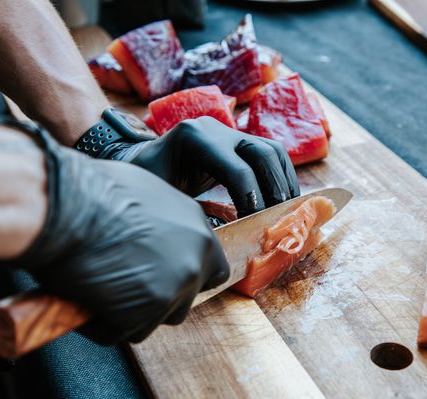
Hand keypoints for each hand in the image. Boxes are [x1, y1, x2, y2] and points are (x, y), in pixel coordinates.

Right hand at [14, 123, 228, 344]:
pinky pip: (121, 332)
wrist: (63, 209)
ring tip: (100, 293)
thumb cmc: (93, 193)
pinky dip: (101, 325)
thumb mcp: (146, 193)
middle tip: (123, 286)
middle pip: (184, 301)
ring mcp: (172, 290)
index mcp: (197, 231)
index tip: (166, 280)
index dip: (188, 279)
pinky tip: (85, 302)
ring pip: (154, 321)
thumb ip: (165, 221)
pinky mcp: (145, 314)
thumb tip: (156, 234)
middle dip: (155, 300)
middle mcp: (193, 262)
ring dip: (128, 315)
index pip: (213, 271)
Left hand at [102, 116, 299, 216]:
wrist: (139, 163)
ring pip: (273, 151)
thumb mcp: (158, 197)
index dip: (253, 199)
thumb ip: (185, 212)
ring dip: (284, 181)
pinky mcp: (237, 143)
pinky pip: (269, 154)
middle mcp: (216, 130)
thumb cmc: (144, 183)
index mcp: (194, 138)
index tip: (256, 225)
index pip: (238, 170)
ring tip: (287, 210)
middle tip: (279, 218)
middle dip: (276, 188)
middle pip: (263, 153)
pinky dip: (280, 176)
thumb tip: (217, 240)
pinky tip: (282, 200)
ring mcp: (229, 133)